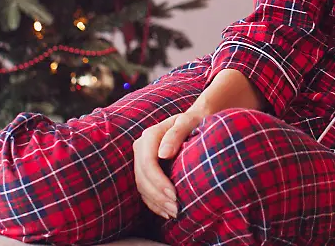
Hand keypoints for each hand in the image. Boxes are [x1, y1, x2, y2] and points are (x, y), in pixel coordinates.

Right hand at [133, 104, 207, 219]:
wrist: (192, 120)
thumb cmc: (193, 121)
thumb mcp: (188, 122)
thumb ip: (176, 134)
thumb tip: (163, 154)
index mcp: (150, 136)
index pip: (148, 163)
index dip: (158, 182)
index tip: (174, 195)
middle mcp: (141, 147)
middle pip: (142, 178)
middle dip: (158, 196)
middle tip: (176, 210)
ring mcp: (141, 159)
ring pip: (142, 186)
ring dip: (156, 203)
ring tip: (174, 213)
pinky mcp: (145, 170)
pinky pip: (144, 190)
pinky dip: (153, 203)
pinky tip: (165, 212)